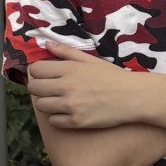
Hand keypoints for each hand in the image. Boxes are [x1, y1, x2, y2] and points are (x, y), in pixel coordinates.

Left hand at [27, 42, 141, 129]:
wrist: (132, 97)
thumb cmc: (112, 76)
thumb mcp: (90, 60)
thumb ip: (66, 51)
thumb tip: (47, 44)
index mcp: (69, 69)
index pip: (36, 70)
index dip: (38, 72)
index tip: (45, 75)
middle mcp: (66, 87)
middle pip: (34, 88)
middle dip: (39, 87)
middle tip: (49, 89)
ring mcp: (71, 105)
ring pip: (41, 106)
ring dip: (47, 103)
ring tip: (59, 100)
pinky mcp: (76, 121)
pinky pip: (53, 121)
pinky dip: (57, 117)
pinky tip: (68, 112)